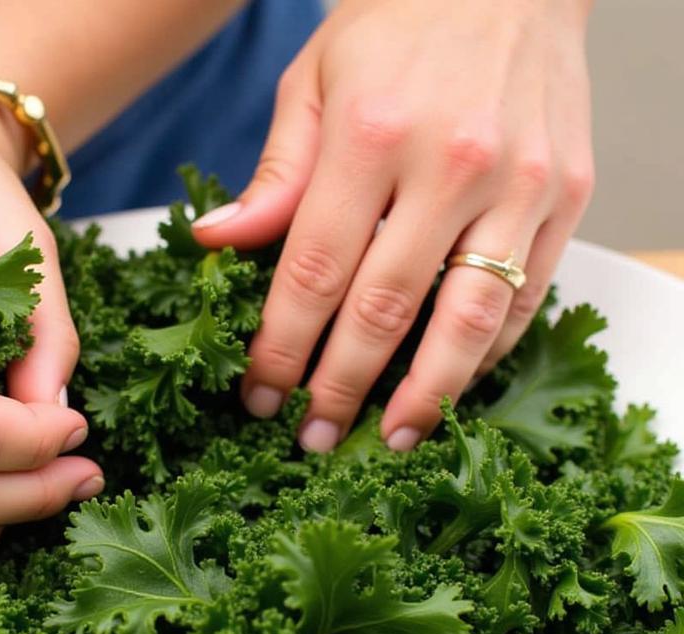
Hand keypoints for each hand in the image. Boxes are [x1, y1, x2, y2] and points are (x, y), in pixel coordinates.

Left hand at [193, 0, 593, 451]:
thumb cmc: (399, 26)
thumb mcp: (312, 83)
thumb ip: (273, 176)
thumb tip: (215, 245)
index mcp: (371, 135)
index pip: (314, 274)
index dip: (282, 349)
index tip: (260, 397)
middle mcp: (450, 164)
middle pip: (383, 312)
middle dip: (340, 389)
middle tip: (312, 439)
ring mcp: (519, 183)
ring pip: (466, 321)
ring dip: (422, 397)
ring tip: (387, 442)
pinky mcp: (567, 196)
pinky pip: (523, 300)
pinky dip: (482, 355)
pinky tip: (446, 389)